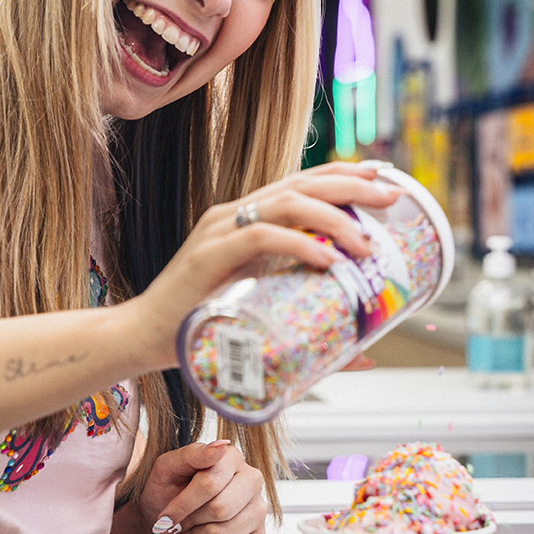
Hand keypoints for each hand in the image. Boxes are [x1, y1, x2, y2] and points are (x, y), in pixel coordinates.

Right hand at [131, 161, 399, 370]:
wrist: (142, 340)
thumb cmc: (201, 329)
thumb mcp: (266, 324)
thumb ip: (314, 336)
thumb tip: (365, 359)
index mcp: (249, 221)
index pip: (303, 183)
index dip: (345, 175)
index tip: (385, 179)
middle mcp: (235, 216)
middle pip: (302, 184)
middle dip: (352, 186)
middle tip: (391, 197)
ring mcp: (220, 232)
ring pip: (286, 204)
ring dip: (332, 218)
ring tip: (365, 242)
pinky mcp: (207, 255)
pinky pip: (258, 237)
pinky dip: (297, 244)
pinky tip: (326, 259)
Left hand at [135, 440, 267, 533]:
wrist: (166, 519)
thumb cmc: (167, 491)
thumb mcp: (168, 467)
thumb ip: (192, 454)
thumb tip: (219, 447)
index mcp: (231, 458)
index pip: (210, 484)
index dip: (183, 505)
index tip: (165, 516)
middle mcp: (251, 481)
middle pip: (220, 510)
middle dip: (190, 522)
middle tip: (175, 525)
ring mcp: (258, 509)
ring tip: (186, 533)